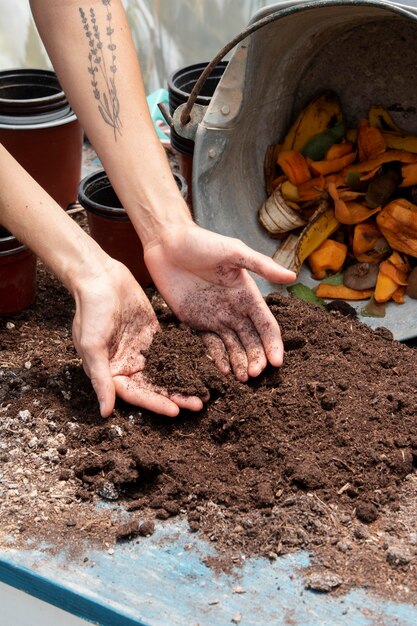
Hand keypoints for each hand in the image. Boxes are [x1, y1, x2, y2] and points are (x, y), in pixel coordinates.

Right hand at [71, 259, 203, 416]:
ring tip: (203, 392)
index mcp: (111, 371)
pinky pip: (171, 351)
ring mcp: (142, 350)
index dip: (155, 403)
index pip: (135, 394)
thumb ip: (100, 379)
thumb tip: (105, 413)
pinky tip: (200, 367)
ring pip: (165, 372)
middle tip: (198, 404)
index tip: (175, 411)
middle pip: (154, 387)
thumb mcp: (92, 346)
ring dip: (182, 382)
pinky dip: (184, 360)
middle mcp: (127, 364)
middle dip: (175, 396)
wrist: (100, 277)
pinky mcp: (153, 334)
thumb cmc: (90, 311)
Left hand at [144, 223, 295, 381]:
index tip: (276, 362)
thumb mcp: (234, 251)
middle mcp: (234, 310)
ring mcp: (215, 318)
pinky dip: (217, 359)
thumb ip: (262, 266)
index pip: (266, 325)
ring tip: (242, 378)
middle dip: (256, 358)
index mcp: (247, 295)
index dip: (272, 344)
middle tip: (255, 374)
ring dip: (239, 363)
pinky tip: (223, 370)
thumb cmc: (202, 242)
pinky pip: (209, 345)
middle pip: (251, 341)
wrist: (166, 243)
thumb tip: (292, 277)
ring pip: (232, 347)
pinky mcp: (195, 322)